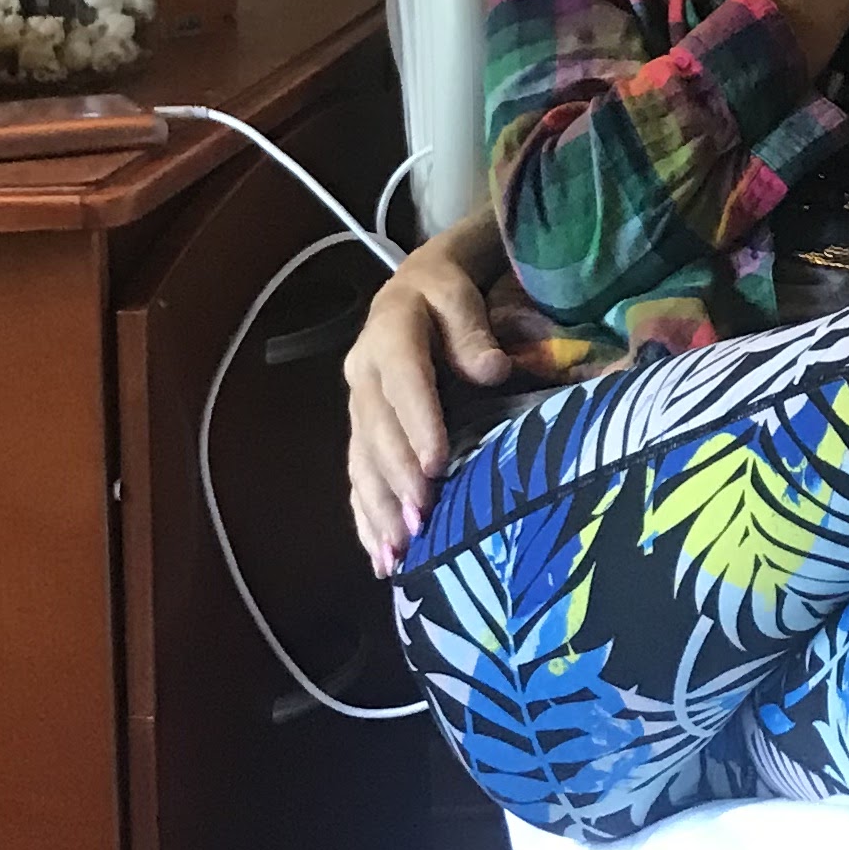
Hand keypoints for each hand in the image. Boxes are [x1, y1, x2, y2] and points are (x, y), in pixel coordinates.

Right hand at [344, 216, 511, 573]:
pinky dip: (367, 520)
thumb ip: (473, 330)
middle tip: (421, 521)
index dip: (418, 425)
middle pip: (377, 431)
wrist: (414, 291)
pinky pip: (357, 480)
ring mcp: (358, 409)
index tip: (437, 465)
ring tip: (398, 553)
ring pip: (362, 463)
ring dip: (378, 510)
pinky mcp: (360, 435)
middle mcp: (363, 375)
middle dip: (397, 479)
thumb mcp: (462, 294)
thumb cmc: (448, 296)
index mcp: (389, 335)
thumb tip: (491, 370)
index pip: (403, 382)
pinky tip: (379, 558)